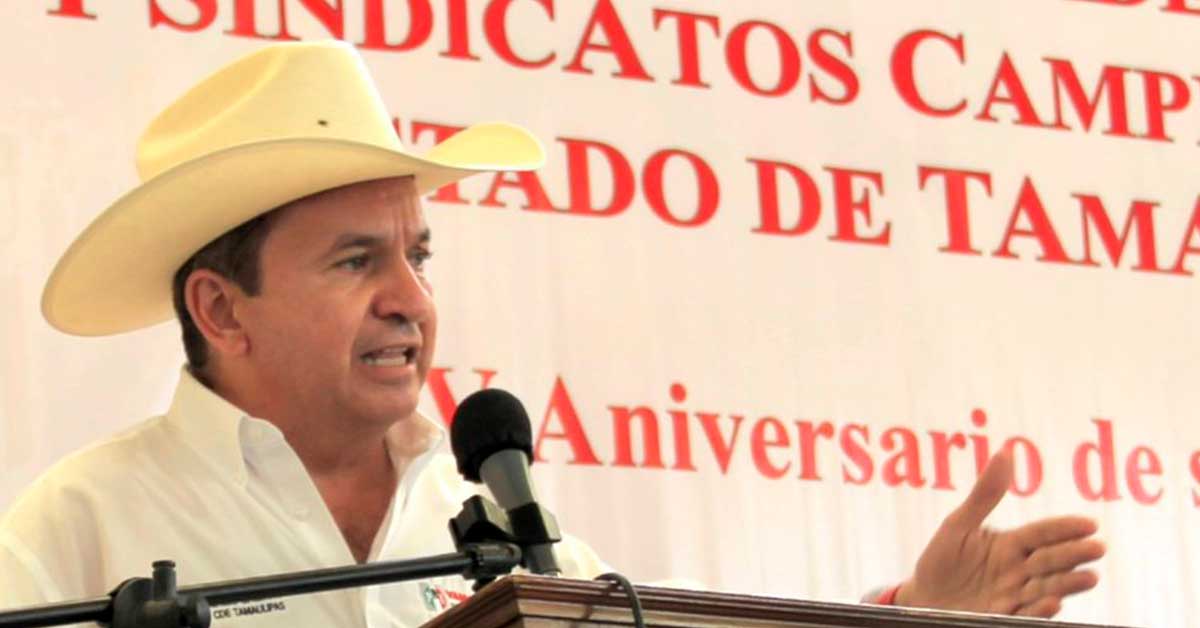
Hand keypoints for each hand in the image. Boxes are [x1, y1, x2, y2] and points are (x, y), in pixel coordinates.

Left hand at [894, 450, 1105, 616]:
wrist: (922, 599)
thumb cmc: (941, 560)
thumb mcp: (958, 524)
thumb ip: (984, 494)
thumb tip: (1006, 451)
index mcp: (1011, 545)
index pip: (1043, 534)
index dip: (1065, 529)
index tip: (1090, 523)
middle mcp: (1018, 570)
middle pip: (1051, 560)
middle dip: (1075, 554)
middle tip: (1097, 547)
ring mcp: (1014, 596)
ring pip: (1047, 588)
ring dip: (1069, 583)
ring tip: (1090, 577)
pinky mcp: (1004, 617)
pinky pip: (1026, 614)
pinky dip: (1040, 609)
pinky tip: (1053, 601)